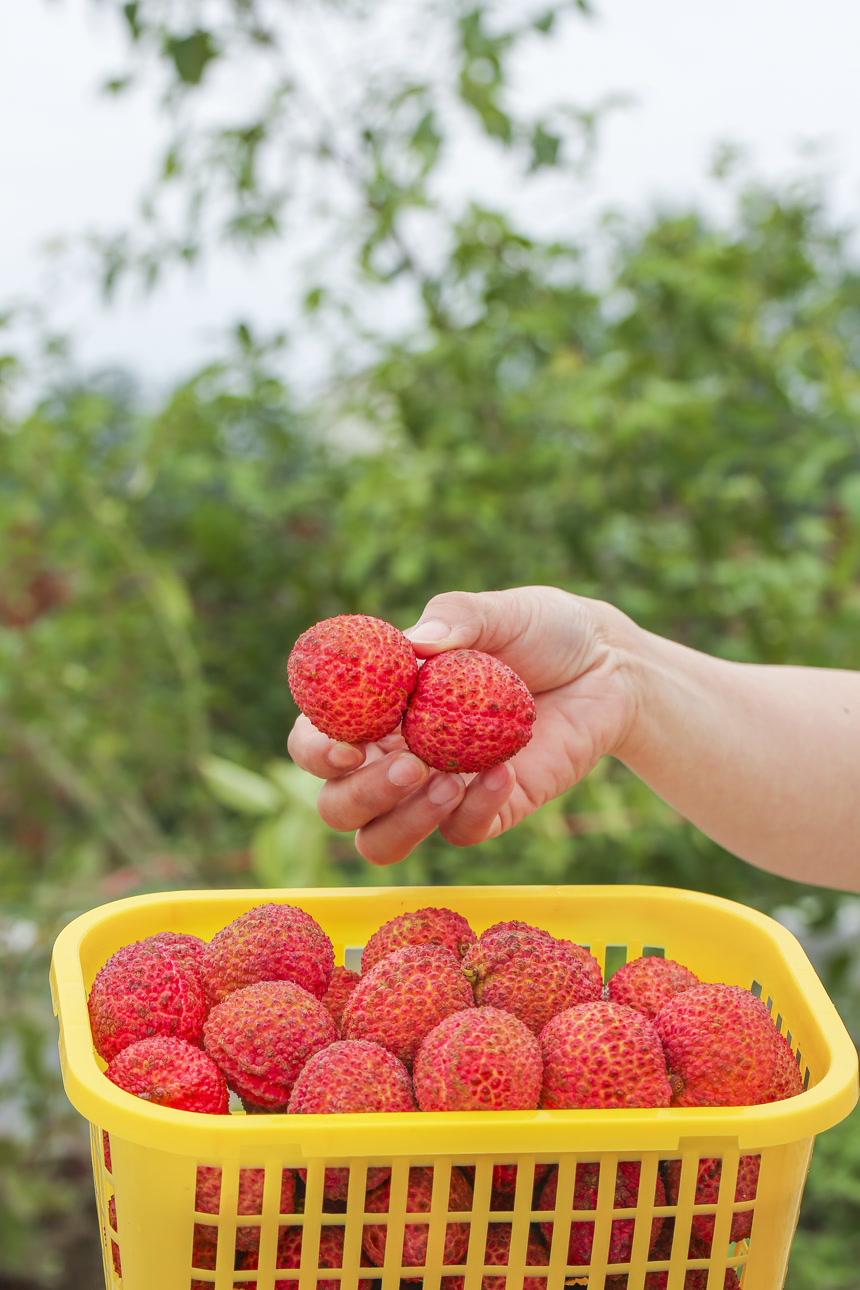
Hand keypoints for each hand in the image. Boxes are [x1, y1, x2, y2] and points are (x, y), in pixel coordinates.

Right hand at [287, 586, 637, 863]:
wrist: (608, 666)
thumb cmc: (541, 630)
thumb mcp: (500, 611)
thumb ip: (456, 619)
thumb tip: (415, 643)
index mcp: (379, 707)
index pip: (316, 740)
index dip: (314, 750)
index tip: (345, 747)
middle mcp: (396, 753)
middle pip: (337, 805)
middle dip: (359, 795)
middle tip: (407, 765)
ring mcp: (439, 789)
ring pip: (382, 840)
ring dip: (403, 820)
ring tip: (447, 778)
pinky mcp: (488, 810)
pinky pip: (461, 834)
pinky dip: (474, 811)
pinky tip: (504, 772)